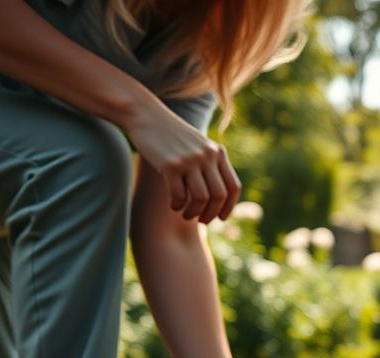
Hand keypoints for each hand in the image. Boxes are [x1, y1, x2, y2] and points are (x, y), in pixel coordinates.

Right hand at [124, 98, 240, 223]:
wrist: (145, 115)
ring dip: (194, 213)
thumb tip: (218, 197)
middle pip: (219, 196)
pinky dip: (177, 205)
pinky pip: (179, 195)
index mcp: (217, 152)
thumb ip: (209, 164)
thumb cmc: (171, 136)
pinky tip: (173, 205)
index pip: (233, 186)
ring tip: (186, 215)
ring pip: (201, 198)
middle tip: (201, 220)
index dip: (230, 206)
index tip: (222, 218)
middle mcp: (207, 156)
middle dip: (211, 214)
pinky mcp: (170, 165)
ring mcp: (190, 160)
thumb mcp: (197, 146)